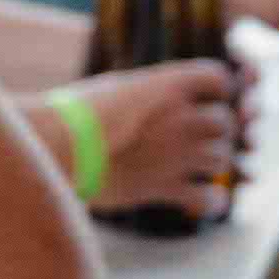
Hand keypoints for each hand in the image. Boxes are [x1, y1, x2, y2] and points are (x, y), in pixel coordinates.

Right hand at [70, 59, 244, 218]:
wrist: (54, 148)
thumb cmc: (76, 115)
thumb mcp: (118, 87)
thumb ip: (151, 91)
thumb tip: (165, 95)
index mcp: (166, 84)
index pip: (218, 78)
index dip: (218, 89)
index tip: (206, 99)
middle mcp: (178, 116)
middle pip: (225, 121)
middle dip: (217, 131)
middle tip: (200, 139)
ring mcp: (175, 152)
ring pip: (222, 158)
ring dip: (215, 163)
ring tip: (199, 168)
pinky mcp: (164, 186)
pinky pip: (210, 197)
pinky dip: (212, 200)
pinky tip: (202, 199)